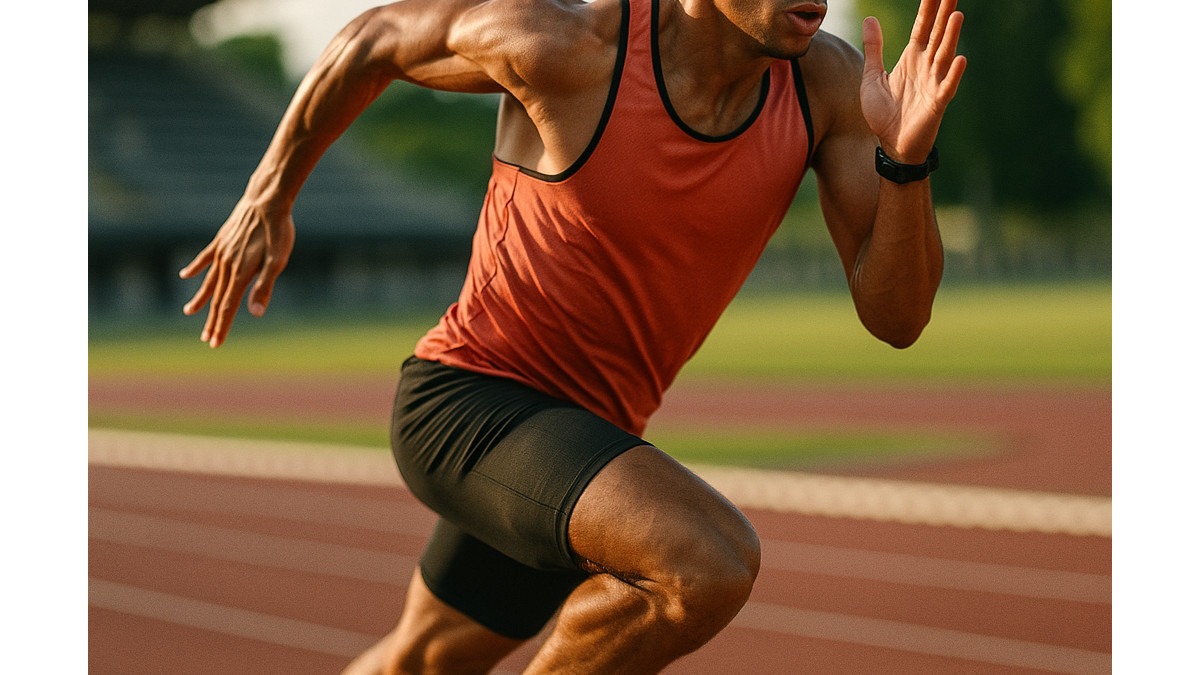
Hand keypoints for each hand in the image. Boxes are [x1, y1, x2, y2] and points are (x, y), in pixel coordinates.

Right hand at [178, 199, 294, 347]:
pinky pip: (204, 259)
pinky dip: (195, 269)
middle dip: (212, 320)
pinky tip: (185, 276)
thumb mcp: (277, 261)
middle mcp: (226, 265)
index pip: (228, 306)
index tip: (214, 343)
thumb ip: (264, 287)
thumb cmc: (277, 232)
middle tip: (206, 339)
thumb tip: (254, 313)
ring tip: (189, 312)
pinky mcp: (220, 240)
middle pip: (217, 298)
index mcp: (240, 273)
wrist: (266, 200)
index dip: (222, 326)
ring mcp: (221, 252)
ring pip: (208, 281)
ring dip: (201, 299)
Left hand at [860, 0, 966, 162]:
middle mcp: (926, 66)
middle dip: (944, 13)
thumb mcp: (872, 76)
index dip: (928, 8)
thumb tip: (870, 19)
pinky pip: (946, 87)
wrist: (891, 144)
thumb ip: (873, 48)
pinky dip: (953, 74)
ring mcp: (933, 83)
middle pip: (937, 34)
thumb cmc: (884, 112)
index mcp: (912, 58)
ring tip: (956, 15)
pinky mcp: (936, 103)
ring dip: (951, 36)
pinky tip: (961, 59)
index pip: (922, 27)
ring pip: (943, 55)